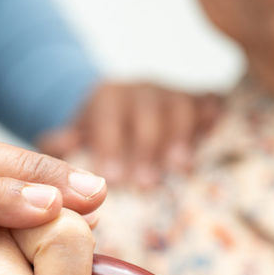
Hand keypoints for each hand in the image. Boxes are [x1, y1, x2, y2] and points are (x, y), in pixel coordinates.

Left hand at [38, 82, 222, 188]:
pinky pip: (206, 99)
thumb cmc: (90, 137)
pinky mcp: (193, 100)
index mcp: (106, 97)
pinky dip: (212, 111)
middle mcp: (139, 90)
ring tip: (180, 167)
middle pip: (147, 112)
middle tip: (144, 184)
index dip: (112, 145)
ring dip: (181, 135)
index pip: (109, 117)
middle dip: (147, 147)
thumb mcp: (67, 138)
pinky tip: (216, 124)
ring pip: (179, 105)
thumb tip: (57, 143)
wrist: (112, 109)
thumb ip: (59, 143)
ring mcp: (168, 93)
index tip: (113, 179)